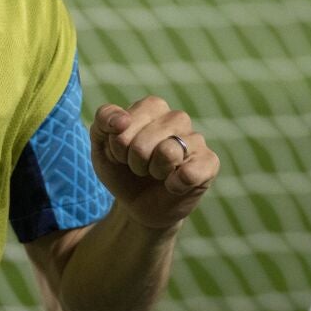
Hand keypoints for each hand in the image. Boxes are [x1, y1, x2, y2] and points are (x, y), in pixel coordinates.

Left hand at [90, 96, 219, 231]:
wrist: (136, 204)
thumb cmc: (120, 168)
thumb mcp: (101, 144)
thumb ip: (103, 120)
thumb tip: (123, 119)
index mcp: (152, 107)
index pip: (126, 122)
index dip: (118, 145)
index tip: (120, 152)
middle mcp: (177, 118)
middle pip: (143, 142)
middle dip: (134, 162)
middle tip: (139, 167)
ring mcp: (196, 140)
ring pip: (168, 152)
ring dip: (153, 172)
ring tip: (156, 173)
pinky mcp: (209, 163)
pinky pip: (190, 172)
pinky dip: (175, 184)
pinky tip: (172, 186)